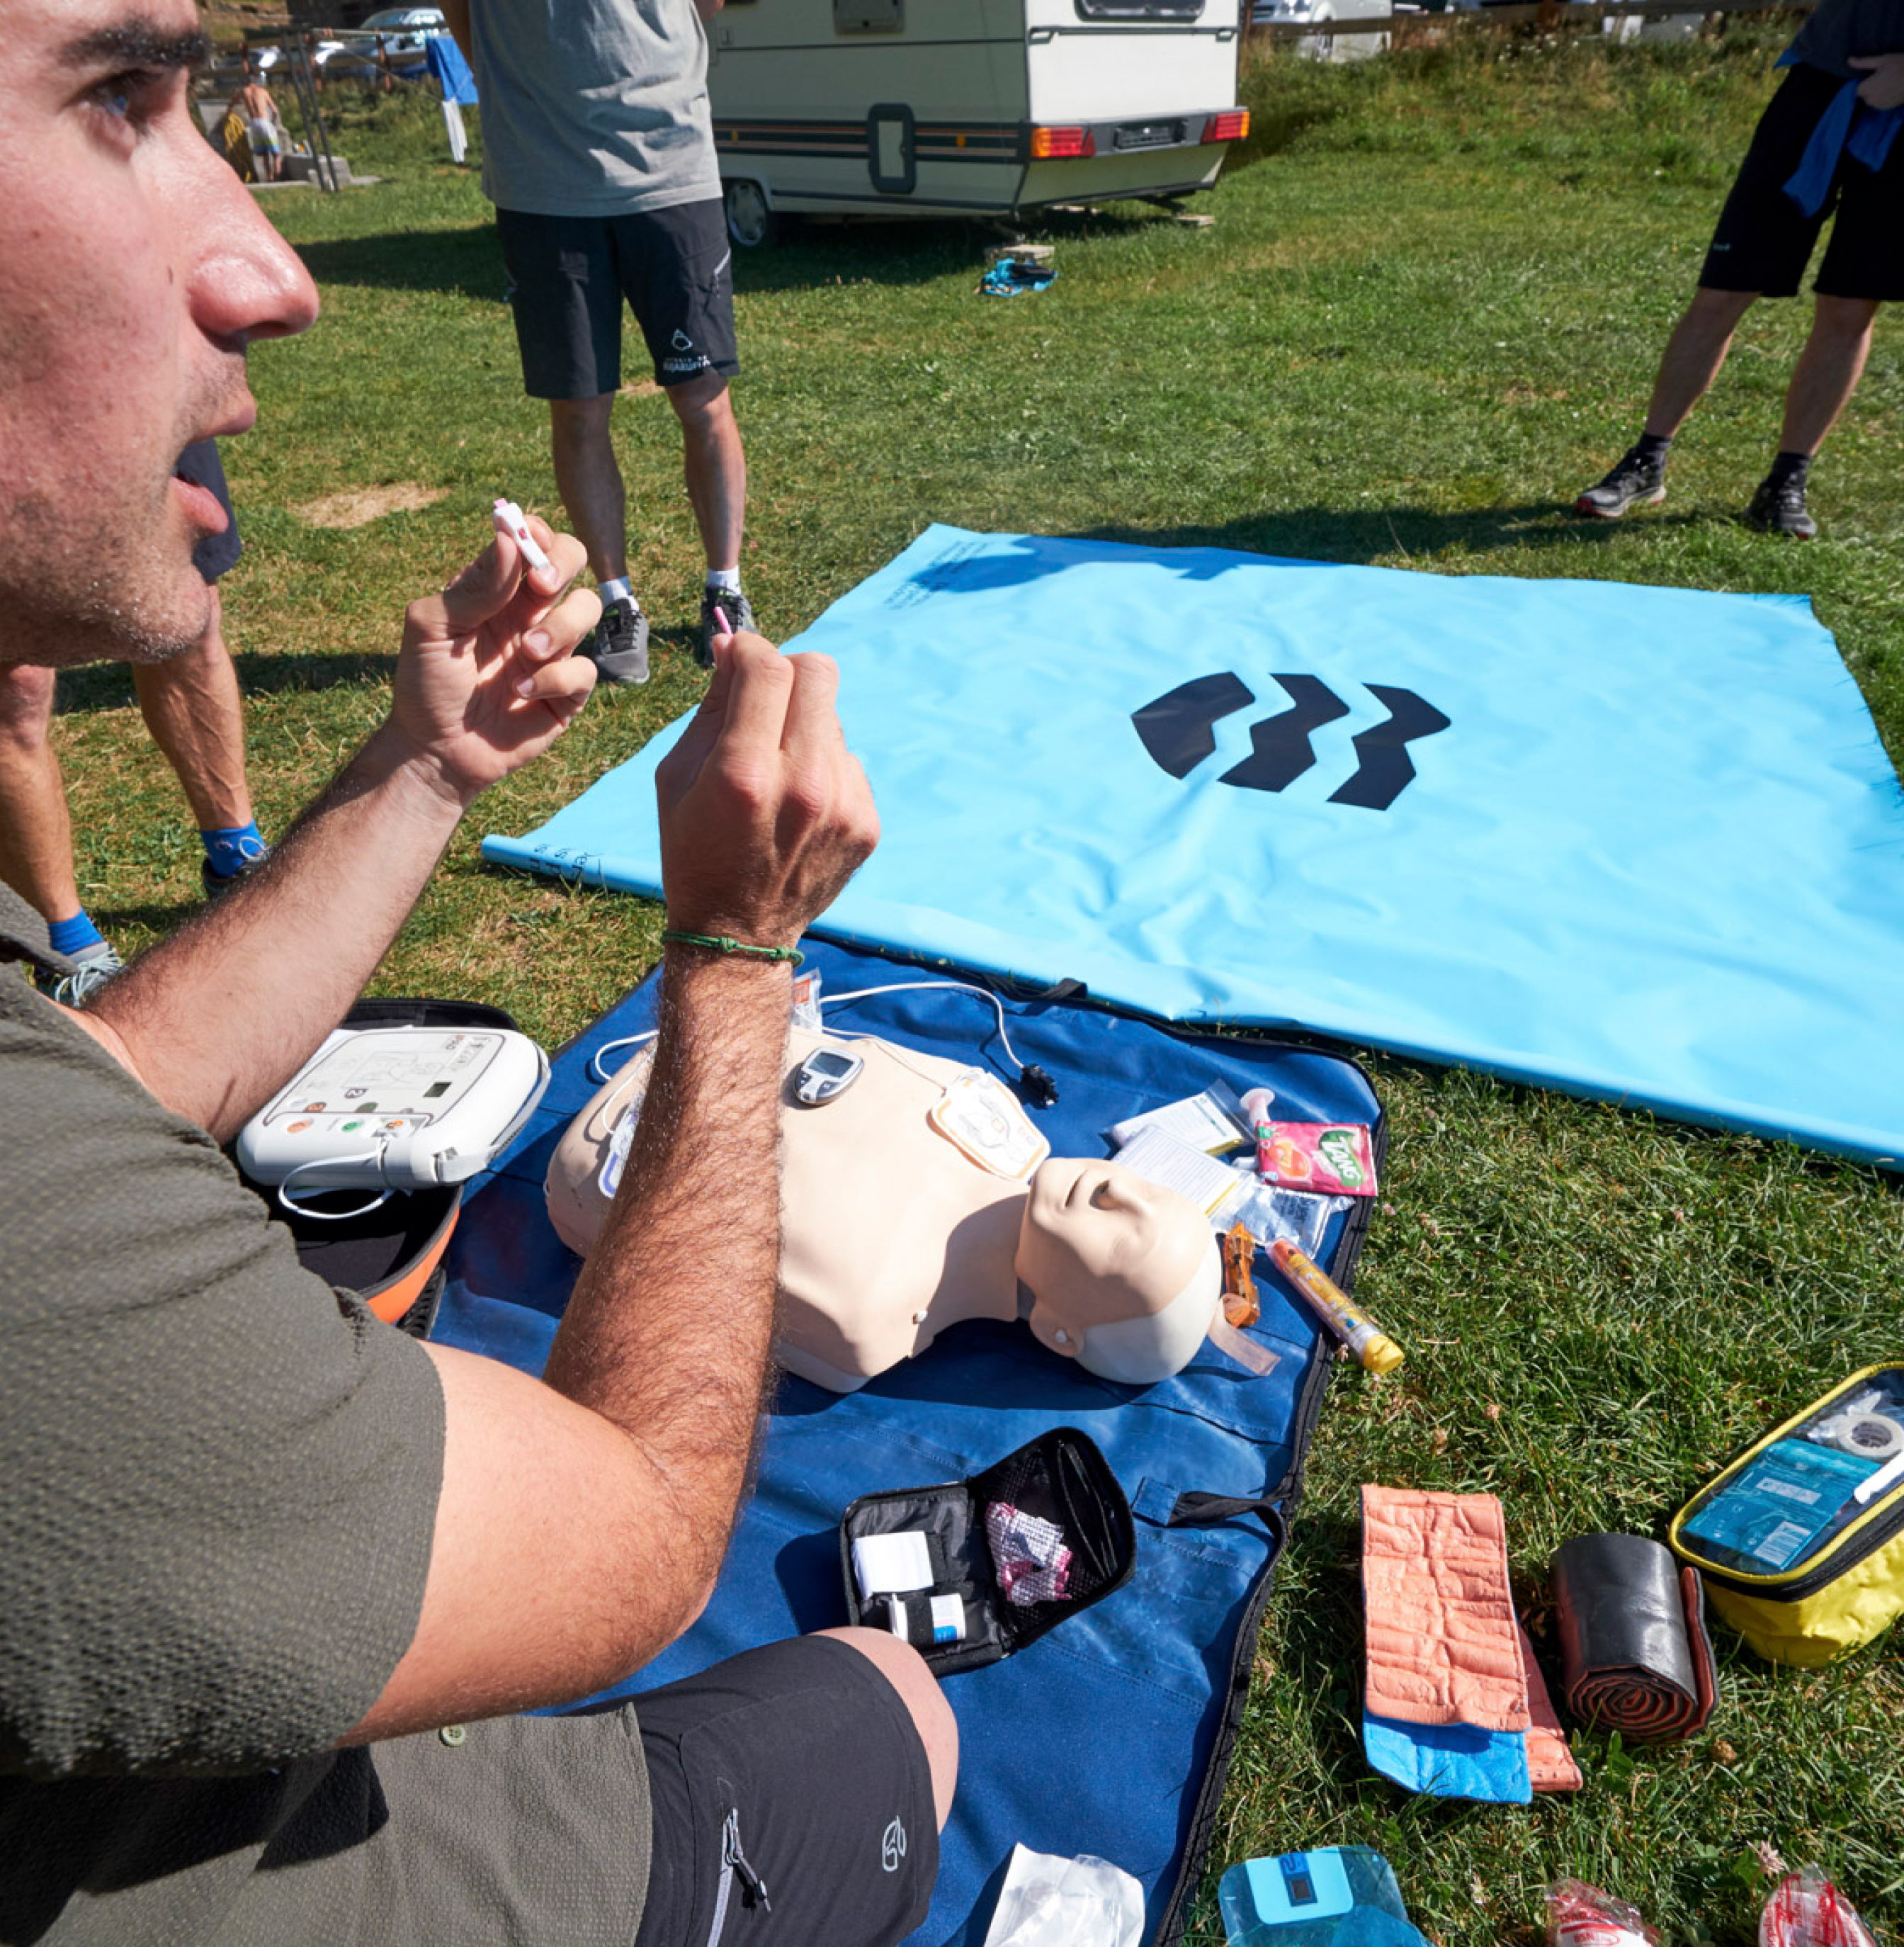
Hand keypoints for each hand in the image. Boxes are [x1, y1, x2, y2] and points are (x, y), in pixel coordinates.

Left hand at [386, 518, 600, 806]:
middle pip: (573, 560)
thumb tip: (509, 536)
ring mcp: (553, 649)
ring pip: (588, 609)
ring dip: (560, 626)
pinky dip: (556, 677)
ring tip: (527, 652)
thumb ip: (473, 585)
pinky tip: (523, 691)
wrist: (436, 749)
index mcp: (496, 588)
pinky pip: (585, 669)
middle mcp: (529, 611)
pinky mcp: (568, 691)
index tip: (529, 544)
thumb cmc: (426, 684)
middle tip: (540, 588)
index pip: (532, 541)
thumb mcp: (431, 626)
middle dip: (563, 565)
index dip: (538, 534)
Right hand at [653, 628, 878, 947]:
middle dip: (788, 671)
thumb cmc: (694, 849)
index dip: (751, 648)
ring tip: (777, 774)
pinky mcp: (867, 823)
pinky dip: (824, 769)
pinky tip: (799, 807)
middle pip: (819, 673)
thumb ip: (710, 707)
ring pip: (833, 719)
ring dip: (804, 728)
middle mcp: (803, 785)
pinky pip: (848, 762)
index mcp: (744, 772)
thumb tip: (733, 647)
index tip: (739, 656)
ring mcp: (842, 805)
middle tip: (766, 696)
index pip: (769, 667)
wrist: (738, 932)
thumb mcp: (677, 776)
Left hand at [1850, 53, 1903, 108]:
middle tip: (1885, 77)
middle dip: (1871, 87)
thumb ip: (1864, 62)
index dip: (1867, 81)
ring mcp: (1880, 105)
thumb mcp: (1882, 60)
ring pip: (1872, 100)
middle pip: (1864, 95)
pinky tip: (1893, 89)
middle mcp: (1871, 100)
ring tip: (1890, 82)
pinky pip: (1880, 104)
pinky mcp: (1887, 108)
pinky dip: (1884, 98)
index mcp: (1868, 88)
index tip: (1877, 75)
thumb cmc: (1901, 64)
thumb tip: (1849, 60)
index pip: (1858, 89)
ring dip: (1877, 93)